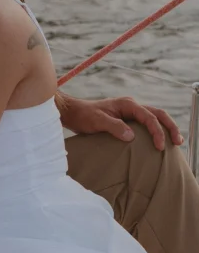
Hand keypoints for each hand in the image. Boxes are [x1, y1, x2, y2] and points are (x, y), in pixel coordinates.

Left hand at [57, 92, 183, 150]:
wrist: (74, 113)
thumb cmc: (84, 116)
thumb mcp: (97, 121)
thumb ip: (114, 126)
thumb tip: (131, 136)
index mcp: (127, 104)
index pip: (149, 117)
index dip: (157, 132)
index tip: (159, 147)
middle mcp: (131, 106)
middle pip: (158, 114)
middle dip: (170, 127)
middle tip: (178, 142)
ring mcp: (130, 112)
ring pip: (154, 117)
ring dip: (165, 128)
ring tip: (175, 142)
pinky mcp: (127, 119)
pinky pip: (146, 124)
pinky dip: (156, 131)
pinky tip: (158, 142)